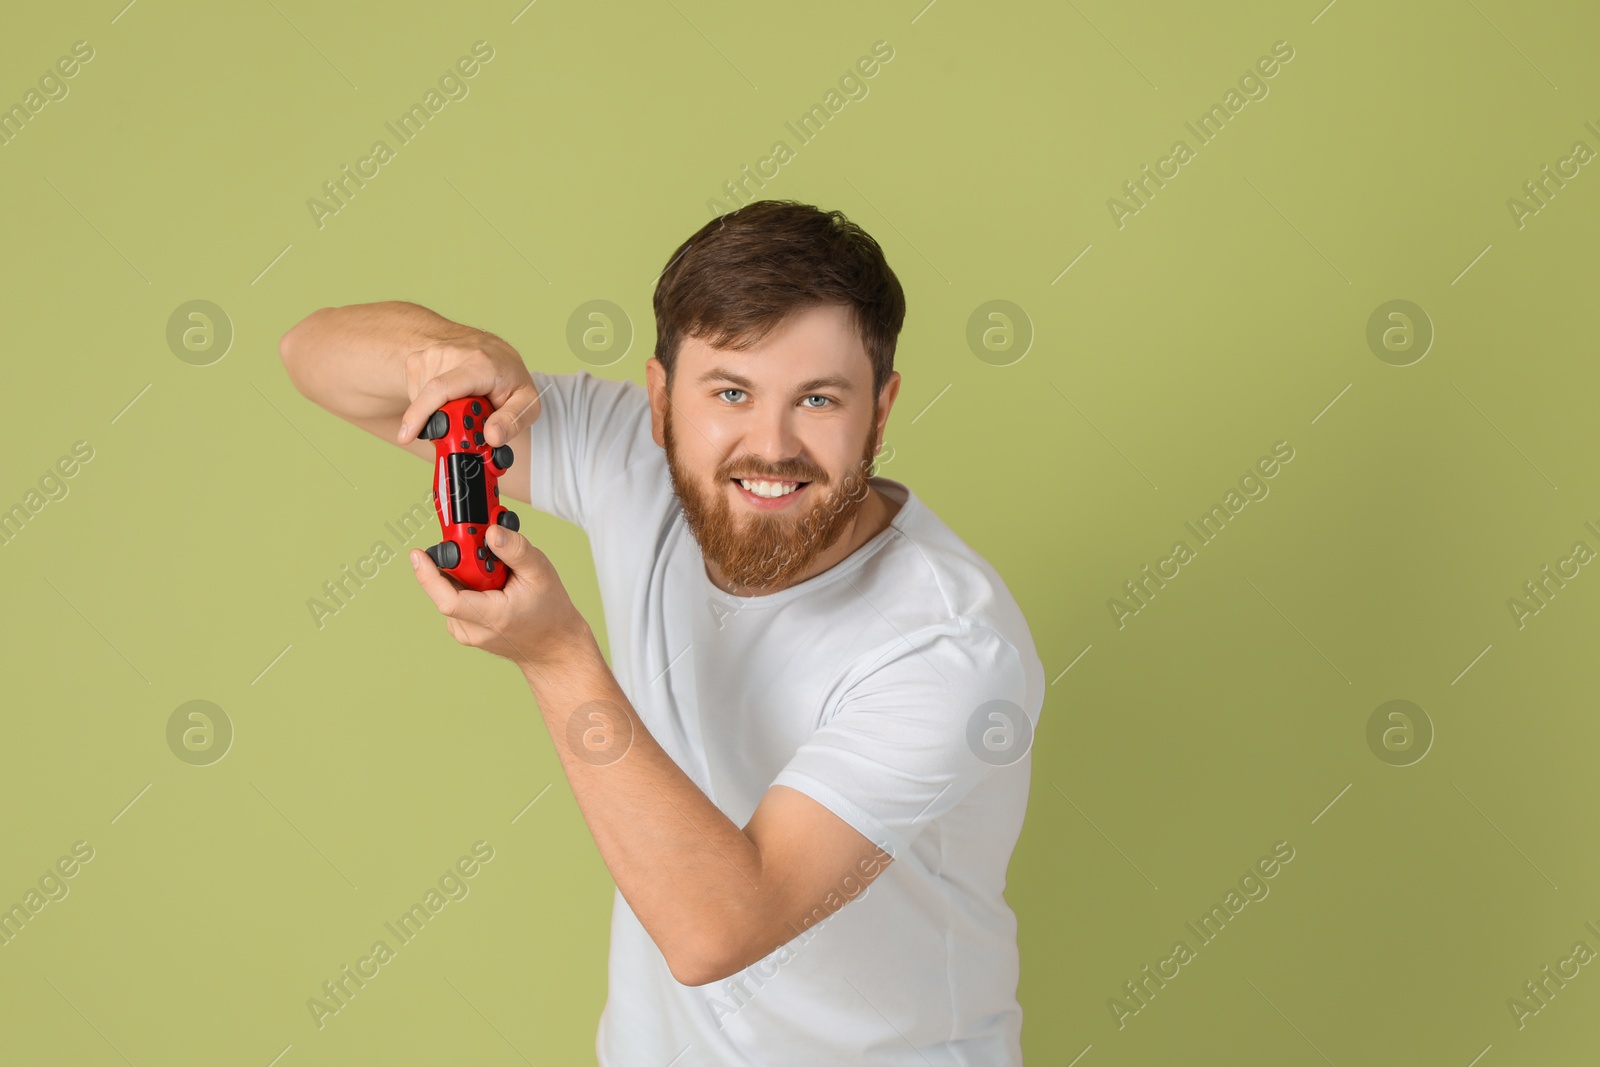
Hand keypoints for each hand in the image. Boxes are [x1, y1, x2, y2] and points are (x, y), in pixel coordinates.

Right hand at [396, 329, 540, 446]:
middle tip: (465, 429)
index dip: (421, 413)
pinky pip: (416, 396)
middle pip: (431, 403)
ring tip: (464, 405)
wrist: (488, 347)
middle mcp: (451, 353)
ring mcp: (431, 355)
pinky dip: (430, 405)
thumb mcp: (526, 400)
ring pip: (422, 402)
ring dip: (440, 415)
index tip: (406, 436)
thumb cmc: (507, 374)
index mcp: (480, 363)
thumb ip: (513, 421)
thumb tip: (492, 437)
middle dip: (443, 426)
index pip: (441, 388)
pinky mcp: (417, 360)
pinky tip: (450, 397)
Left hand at [409, 525, 592, 677]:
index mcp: (491, 617)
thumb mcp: (540, 573)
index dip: (428, 575)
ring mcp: (466, 632)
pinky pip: (454, 599)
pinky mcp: (464, 630)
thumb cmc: (549, 611)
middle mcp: (473, 629)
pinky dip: (467, 585)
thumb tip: (491, 531)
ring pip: (451, 592)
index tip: (417, 554)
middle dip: (462, 562)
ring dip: (466, 574)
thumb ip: (516, 549)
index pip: (448, 599)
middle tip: (484, 549)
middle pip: (449, 587)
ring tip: (496, 573)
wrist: (553, 645)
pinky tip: (489, 584)